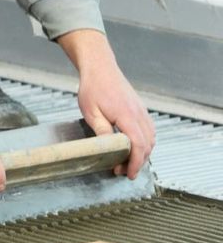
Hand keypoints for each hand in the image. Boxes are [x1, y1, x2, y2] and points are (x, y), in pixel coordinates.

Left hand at [59, 30, 154, 177]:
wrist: (101, 68)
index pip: (138, 145)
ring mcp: (142, 111)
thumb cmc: (93, 88)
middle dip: (138, 161)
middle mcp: (139, 114)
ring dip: (142, 153)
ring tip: (126, 162)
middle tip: (123, 171)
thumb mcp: (91, 112)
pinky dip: (145, 142)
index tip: (129, 174)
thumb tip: (110, 149)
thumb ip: (102, 131)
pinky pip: (149, 130)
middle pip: (147, 145)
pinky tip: (133, 148)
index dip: (135, 162)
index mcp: (127, 116)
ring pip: (151, 138)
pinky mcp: (141, 110)